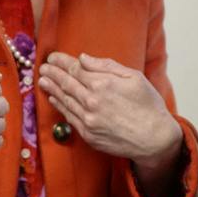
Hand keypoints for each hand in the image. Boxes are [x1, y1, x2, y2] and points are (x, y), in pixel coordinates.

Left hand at [36, 53, 179, 165]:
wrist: (155, 139)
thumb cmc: (148, 106)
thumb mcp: (133, 77)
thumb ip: (106, 66)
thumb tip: (83, 58)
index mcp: (102, 84)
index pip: (75, 69)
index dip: (61, 62)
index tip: (52, 57)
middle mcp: (91, 101)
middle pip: (65, 83)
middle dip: (52, 73)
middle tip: (43, 67)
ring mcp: (88, 119)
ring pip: (64, 100)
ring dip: (51, 89)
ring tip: (42, 80)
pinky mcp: (88, 134)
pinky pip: (69, 117)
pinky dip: (59, 106)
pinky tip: (53, 99)